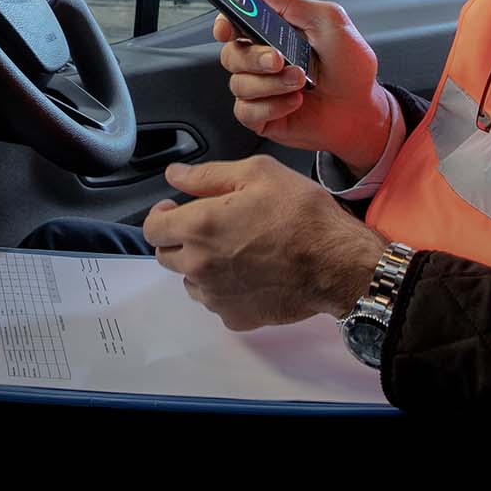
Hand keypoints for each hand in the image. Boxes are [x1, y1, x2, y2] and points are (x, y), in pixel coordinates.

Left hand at [141, 155, 386, 331]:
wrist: (339, 264)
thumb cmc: (302, 214)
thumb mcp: (259, 173)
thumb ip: (207, 175)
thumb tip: (174, 175)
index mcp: (199, 227)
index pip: (152, 228)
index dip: (162, 215)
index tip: (176, 209)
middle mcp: (199, 266)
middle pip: (166, 255)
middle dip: (180, 239)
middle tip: (209, 227)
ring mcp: (216, 297)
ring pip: (189, 281)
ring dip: (199, 266)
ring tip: (233, 251)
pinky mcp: (235, 317)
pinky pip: (215, 302)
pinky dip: (223, 289)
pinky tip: (248, 274)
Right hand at [214, 0, 395, 171]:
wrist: (363, 109)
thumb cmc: (350, 67)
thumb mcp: (328, 22)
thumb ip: (289, 1)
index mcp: (272, 34)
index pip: (234, 23)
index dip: (224, 23)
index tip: (226, 28)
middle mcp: (261, 61)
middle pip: (230, 54)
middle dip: (254, 57)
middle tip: (279, 59)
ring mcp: (260, 89)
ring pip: (239, 84)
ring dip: (272, 84)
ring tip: (301, 81)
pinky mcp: (262, 117)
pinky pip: (247, 111)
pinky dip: (272, 106)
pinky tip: (294, 102)